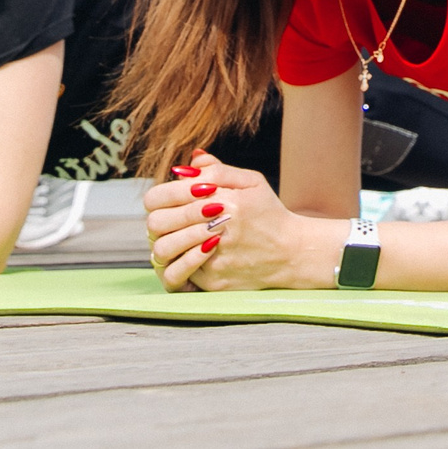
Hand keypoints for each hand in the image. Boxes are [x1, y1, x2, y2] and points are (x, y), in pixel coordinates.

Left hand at [143, 153, 334, 292]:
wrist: (291, 253)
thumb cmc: (269, 214)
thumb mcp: (252, 182)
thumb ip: (218, 170)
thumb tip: (185, 166)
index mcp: (225, 201)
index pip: (163, 195)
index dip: (164, 194)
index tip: (176, 195)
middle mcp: (217, 231)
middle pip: (156, 223)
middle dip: (162, 217)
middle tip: (176, 215)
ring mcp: (212, 260)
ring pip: (161, 250)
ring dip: (167, 239)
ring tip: (183, 233)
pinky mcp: (212, 282)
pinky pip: (176, 272)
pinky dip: (180, 259)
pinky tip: (193, 250)